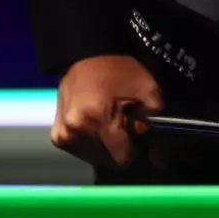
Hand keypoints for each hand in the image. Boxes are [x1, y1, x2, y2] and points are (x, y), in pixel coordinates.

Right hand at [52, 55, 162, 169]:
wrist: (88, 54)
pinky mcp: (57, 136)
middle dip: (121, 147)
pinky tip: (98, 125)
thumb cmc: (121, 71)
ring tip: (110, 122)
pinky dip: (94, 144)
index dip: (137, 150)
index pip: (123, 159)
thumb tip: (160, 162)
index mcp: (98, 120)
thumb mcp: (148, 92)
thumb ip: (155, 128)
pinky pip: (82, 152)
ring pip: (96, 159)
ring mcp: (63, 135)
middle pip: (109, 161)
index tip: (139, 135)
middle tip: (125, 124)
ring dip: (107, 147)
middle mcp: (75, 131)